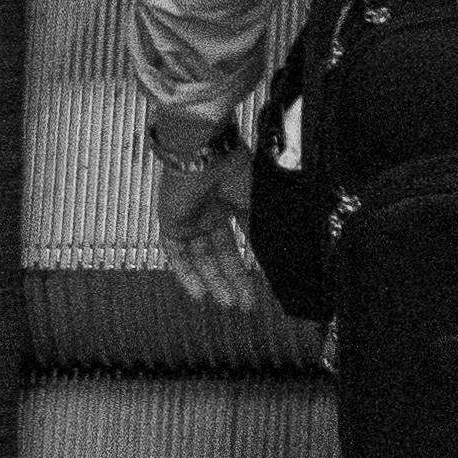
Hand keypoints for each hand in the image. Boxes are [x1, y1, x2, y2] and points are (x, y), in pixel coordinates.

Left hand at [154, 139, 261, 314]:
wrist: (203, 153)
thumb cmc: (236, 168)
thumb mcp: (258, 203)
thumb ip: (265, 231)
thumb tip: (286, 257)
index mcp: (235, 201)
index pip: (243, 239)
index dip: (251, 262)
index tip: (264, 286)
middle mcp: (212, 211)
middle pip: (222, 254)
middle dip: (234, 280)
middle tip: (246, 305)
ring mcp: (191, 218)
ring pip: (202, 258)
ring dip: (214, 282)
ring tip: (229, 304)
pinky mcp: (171, 223)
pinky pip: (177, 255)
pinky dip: (186, 275)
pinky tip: (200, 294)